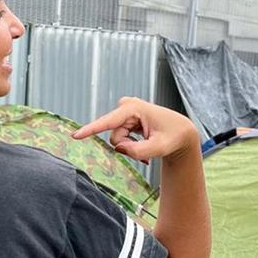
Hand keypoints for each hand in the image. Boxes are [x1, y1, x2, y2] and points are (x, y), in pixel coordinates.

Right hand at [72, 97, 198, 163]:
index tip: (75, 135)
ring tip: (147, 149)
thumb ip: (137, 151)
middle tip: (146, 151)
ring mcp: (126, 111)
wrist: (182, 132)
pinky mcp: (126, 118)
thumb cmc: (174, 137)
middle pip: (115, 135)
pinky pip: (121, 137)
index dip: (90, 129)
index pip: (108, 122)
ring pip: (117, 138)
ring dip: (130, 147)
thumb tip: (119, 149)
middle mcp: (127, 106)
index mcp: (134, 108)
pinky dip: (131, 145)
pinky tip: (144, 145)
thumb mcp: (159, 148)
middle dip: (127, 146)